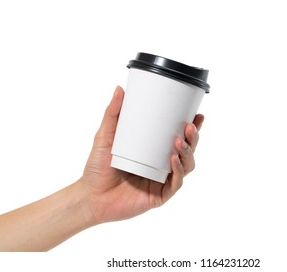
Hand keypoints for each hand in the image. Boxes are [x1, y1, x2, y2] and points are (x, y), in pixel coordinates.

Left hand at [80, 86, 203, 223]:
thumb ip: (112, 114)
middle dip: (193, 138)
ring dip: (187, 153)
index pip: (178, 137)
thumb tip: (120, 89)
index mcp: (154, 151)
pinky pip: (175, 183)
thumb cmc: (97, 168)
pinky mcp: (160, 195)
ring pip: (186, 166)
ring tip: (179, 141)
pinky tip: (173, 160)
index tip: (197, 114)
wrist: (90, 197)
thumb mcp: (105, 136)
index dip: (192, 127)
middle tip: (189, 126)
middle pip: (187, 150)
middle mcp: (162, 165)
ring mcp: (162, 180)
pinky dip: (178, 171)